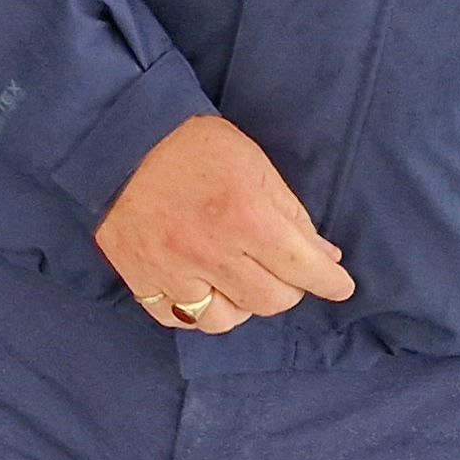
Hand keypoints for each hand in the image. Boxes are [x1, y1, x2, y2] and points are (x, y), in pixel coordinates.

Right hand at [94, 114, 356, 336]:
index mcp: (245, 216)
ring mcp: (170, 269)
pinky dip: (196, 310)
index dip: (330, 282)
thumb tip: (324, 258)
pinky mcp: (139, 278)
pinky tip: (202, 289)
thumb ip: (292, 214)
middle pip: (270, 301)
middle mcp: (209, 251)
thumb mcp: (255, 166)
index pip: (303, 269)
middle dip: (287, 289)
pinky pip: (177, 318)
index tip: (339, 286)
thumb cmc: (194, 147)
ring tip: (238, 283)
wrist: (120, 139)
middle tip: (282, 272)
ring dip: (241, 305)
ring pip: (225, 320)